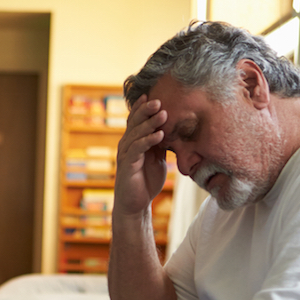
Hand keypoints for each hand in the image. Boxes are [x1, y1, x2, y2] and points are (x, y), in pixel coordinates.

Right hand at [114, 94, 168, 217]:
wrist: (136, 204)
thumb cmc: (146, 181)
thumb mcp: (157, 159)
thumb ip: (160, 144)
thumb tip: (173, 129)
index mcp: (133, 141)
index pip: (136, 120)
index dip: (143, 107)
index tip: (154, 94)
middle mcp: (126, 145)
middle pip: (134, 122)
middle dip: (146, 110)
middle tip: (159, 100)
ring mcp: (125, 154)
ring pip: (136, 134)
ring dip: (150, 123)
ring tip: (163, 114)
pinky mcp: (127, 165)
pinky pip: (137, 149)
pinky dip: (148, 140)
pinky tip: (160, 135)